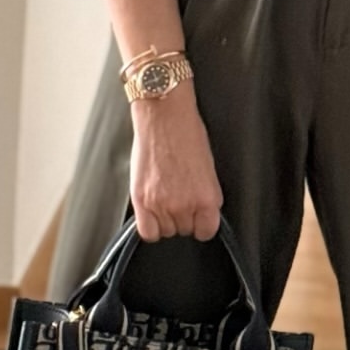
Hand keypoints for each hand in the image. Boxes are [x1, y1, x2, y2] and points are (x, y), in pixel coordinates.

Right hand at [129, 83, 222, 240]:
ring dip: (165, 219)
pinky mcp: (141, 200)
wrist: (164, 117)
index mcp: (208, 197)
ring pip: (165, 231)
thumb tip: (200, 210)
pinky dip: (150, 226)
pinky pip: (147, 232)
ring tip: (164, 196)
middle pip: (184, 230)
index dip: (201, 223)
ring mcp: (162, 205)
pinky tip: (152, 212)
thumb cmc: (187, 134)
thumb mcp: (208, 168)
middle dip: (182, 217)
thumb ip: (204, 194)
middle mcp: (186, 205)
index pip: (207, 231)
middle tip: (178, 197)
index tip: (198, 216)